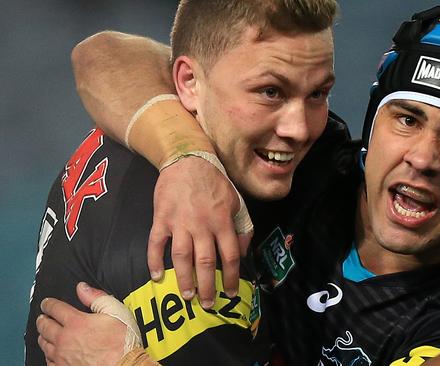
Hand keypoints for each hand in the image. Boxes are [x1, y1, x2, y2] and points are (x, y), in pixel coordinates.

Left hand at [37, 283, 126, 365]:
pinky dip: (48, 355)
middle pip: (45, 326)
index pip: (55, 308)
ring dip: (43, 336)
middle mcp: (65, 339)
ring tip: (44, 333)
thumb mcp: (115, 311)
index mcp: (76, 322)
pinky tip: (51, 353)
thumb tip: (83, 288)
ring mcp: (62, 356)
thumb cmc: (122, 342)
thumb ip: (97, 297)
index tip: (47, 303)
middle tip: (42, 317)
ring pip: (44, 344)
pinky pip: (48, 361)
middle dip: (42, 319)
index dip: (49, 304)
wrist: (125, 364)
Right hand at [148, 156, 252, 307]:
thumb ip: (241, 227)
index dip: (232, 277)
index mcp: (222, 221)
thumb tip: (244, 251)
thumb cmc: (214, 182)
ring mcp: (180, 223)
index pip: (230, 255)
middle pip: (206, 262)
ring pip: (182, 257)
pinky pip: (156, 243)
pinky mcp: (161, 219)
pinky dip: (154, 261)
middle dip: (208, 286)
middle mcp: (202, 225)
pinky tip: (156, 276)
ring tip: (187, 295)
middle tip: (207, 304)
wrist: (187, 160)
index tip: (230, 292)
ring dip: (184, 279)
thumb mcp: (235, 201)